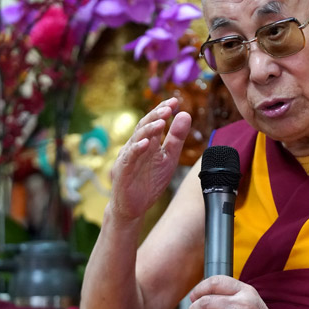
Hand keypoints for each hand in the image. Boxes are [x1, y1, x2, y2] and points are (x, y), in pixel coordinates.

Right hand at [108, 98, 191, 221]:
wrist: (134, 207)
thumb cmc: (150, 182)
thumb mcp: (169, 158)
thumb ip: (176, 138)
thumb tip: (185, 114)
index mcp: (148, 143)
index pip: (154, 122)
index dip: (163, 110)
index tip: (175, 101)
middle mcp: (136, 147)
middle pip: (144, 126)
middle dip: (156, 115)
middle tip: (168, 107)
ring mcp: (128, 158)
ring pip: (137, 140)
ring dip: (149, 130)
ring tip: (161, 121)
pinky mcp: (123, 171)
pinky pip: (129, 158)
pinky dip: (137, 150)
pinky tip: (146, 143)